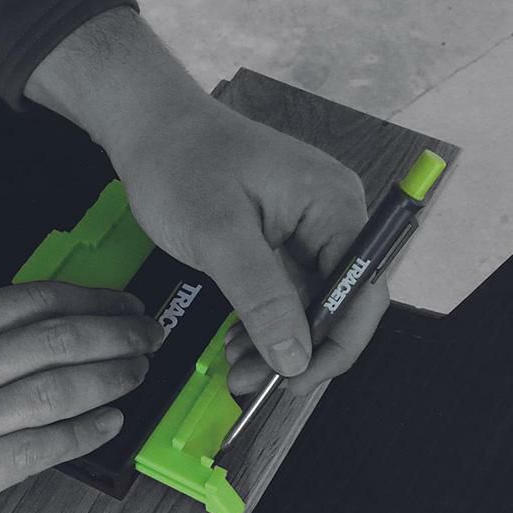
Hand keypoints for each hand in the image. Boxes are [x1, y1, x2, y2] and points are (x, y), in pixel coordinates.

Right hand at [0, 283, 162, 512]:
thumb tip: (17, 323)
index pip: (35, 302)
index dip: (92, 300)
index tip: (123, 303)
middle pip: (58, 341)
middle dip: (115, 333)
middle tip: (150, 333)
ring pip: (55, 391)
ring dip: (109, 378)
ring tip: (140, 371)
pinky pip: (36, 450)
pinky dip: (80, 434)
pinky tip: (110, 423)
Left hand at [25, 8, 387, 397]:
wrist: (149, 128)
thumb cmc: (181, 164)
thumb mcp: (219, 237)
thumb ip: (262, 298)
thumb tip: (296, 358)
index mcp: (333, 205)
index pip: (362, 287)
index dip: (338, 343)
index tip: (299, 381)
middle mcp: (330, 217)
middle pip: (337, 300)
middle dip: (299, 348)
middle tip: (256, 383)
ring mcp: (304, 228)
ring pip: (307, 303)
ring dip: (276, 341)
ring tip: (238, 369)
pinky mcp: (278, 238)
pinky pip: (283, 291)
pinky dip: (261, 320)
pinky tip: (237, 341)